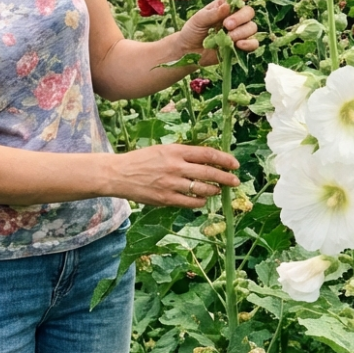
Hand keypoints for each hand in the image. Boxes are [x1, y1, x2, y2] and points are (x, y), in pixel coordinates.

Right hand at [110, 143, 239, 207]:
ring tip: (218, 190)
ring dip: (213, 190)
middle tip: (235, 181)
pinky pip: (190, 202)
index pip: (206, 154)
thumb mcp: (162, 150)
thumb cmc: (141, 160)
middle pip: (208, 172)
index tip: (234, 164)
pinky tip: (202, 200)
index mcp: (175, 151)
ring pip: (201, 189)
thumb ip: (182, 154)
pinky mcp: (165, 199)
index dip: (223, 159)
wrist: (119, 174)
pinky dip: (199, 202)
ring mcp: (171, 184)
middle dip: (225, 177)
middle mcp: (175, 166)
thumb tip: (205, 160)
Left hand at [177, 0, 279, 63]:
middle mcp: (236, 15)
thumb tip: (228, 6)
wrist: (189, 51)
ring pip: (251, 27)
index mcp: (227, 4)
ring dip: (240, 32)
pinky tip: (238, 45)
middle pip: (250, 12)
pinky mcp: (242, 45)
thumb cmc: (193, 30)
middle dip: (239, 18)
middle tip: (225, 25)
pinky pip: (254, 43)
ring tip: (226, 38)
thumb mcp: (199, 19)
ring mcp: (240, 30)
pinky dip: (248, 44)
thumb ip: (213, 13)